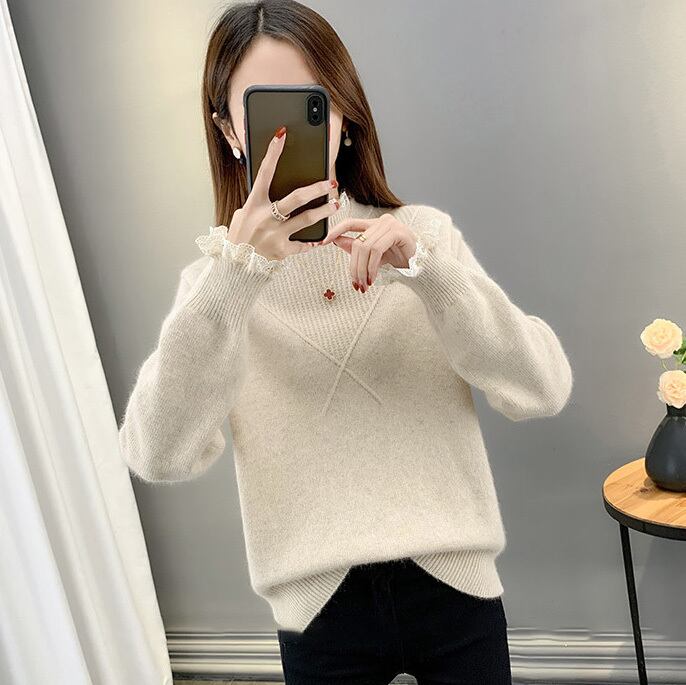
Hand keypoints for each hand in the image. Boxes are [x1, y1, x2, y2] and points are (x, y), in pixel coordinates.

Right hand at [227, 125, 340, 261]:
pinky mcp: (283, 250)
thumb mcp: (241, 216)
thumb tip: (273, 193)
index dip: (273, 152)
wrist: (235, 267)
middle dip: (317, 188)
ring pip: (307, 219)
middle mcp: (266, 217)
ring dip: (324, 211)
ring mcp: (276, 234)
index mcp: (253, 204)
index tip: (281, 134)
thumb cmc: (239, 238)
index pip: (264, 172)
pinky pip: (303, 244)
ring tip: (335, 204)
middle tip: (331, 183)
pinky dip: (313, 242)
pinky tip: (322, 239)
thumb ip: (257, 205)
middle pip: (297, 198)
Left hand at [315, 213, 416, 291]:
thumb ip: (357, 248)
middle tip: (356, 284)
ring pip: (365, 247)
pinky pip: (376, 250)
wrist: (422, 266)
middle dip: (353, 267)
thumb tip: (335, 241)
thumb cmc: (399, 260)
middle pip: (357, 243)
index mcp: (375, 224)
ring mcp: (391, 225)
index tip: (322, 242)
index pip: (350, 223)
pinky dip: (372, 266)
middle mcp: (382, 221)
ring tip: (365, 284)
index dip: (335, 231)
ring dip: (362, 270)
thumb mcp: (374, 256)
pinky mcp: (398, 232)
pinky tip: (373, 278)